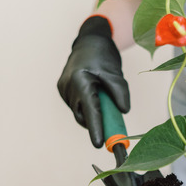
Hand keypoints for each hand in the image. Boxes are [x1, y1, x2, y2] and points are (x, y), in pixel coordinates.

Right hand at [58, 15, 129, 147]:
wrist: (89, 42)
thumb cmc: (103, 56)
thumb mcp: (116, 73)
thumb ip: (120, 93)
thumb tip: (123, 112)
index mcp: (80, 80)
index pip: (90, 110)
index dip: (96, 128)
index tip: (99, 144)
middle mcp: (68, 86)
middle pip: (84, 114)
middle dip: (97, 122)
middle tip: (113, 124)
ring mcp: (63, 88)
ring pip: (81, 111)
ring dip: (93, 112)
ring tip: (102, 95)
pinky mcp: (62, 89)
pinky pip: (77, 105)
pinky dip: (87, 106)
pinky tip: (92, 93)